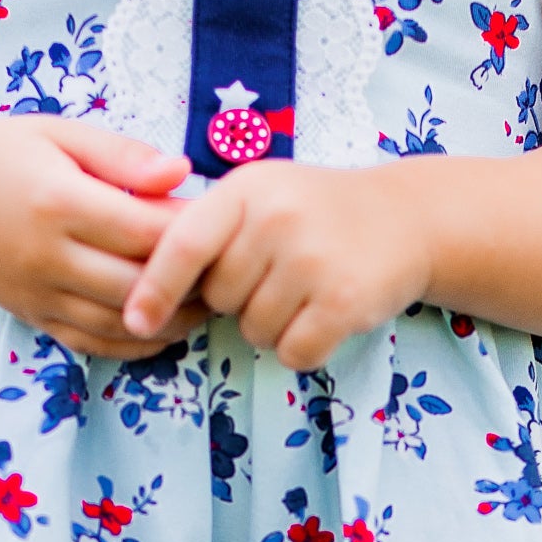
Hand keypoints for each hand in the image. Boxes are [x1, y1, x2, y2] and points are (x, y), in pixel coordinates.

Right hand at [0, 117, 205, 358]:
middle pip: (137, 286)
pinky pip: (93, 344)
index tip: (224, 227)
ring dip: (171, 319)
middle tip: (228, 273)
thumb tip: (181, 173)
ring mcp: (37, 293)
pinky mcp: (33, 316)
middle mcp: (45, 255)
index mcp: (58, 202)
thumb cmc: (7, 153)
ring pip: (119, 324)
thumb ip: (124, 155)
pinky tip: (165, 325)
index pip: (143, 232)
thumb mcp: (63, 134)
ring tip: (207, 301)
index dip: (192, 235)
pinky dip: (136, 343)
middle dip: (189, 285)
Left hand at [120, 160, 431, 371]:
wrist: (405, 218)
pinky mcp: (345, 301)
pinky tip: (324, 317)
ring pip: (255, 330)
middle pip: (220, 299)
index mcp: (246, 189)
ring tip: (304, 291)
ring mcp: (313, 260)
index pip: (183, 245)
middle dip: (238, 302)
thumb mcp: (260, 196)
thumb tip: (140, 292)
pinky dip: (303, 348)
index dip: (154, 288)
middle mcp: (278, 219)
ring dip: (272, 327)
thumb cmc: (314, 213)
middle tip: (276, 276)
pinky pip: (293, 352)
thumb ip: (208, 229)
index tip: (136, 322)